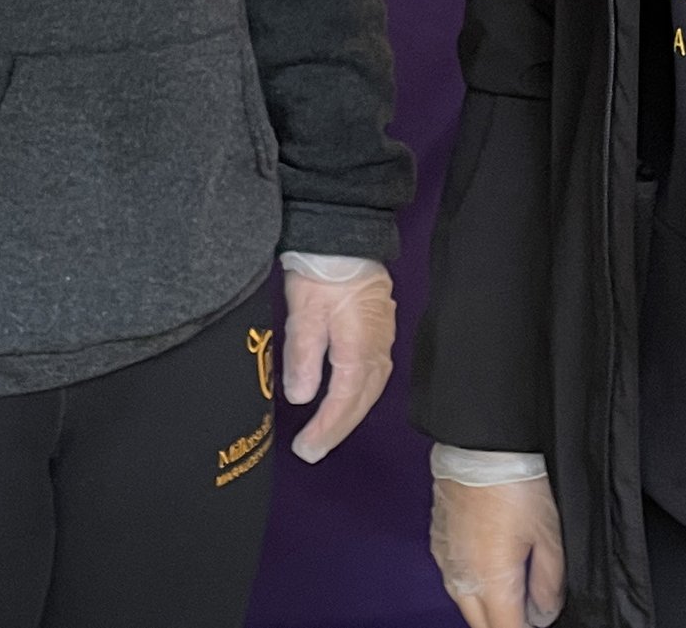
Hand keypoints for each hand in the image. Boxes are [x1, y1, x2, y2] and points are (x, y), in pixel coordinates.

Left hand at [281, 255, 395, 462]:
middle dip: (338, 429)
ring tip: (326, 433)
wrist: (345, 234)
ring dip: (350, 414)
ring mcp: (383, 337)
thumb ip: (303, 358)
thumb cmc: (322, 271)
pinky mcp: (380, 327)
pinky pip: (374, 372)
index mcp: (359, 348)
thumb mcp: (304, 314)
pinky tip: (346, 398)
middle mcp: (378, 347)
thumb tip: (302, 397)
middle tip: (313, 451)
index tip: (306, 449)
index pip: (344, 401)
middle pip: (362, 400)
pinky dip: (359, 394)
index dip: (326, 429)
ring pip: (371, 388)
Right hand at [432, 475, 564, 627]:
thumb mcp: (548, 533)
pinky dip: (471, 583)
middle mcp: (461, 578)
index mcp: (491, 581)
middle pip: (481, 626)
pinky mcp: (437, 542)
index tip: (538, 624)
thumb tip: (544, 614)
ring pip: (465, 605)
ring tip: (512, 592)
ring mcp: (445, 561)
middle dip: (504, 625)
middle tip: (528, 613)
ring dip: (486, 608)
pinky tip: (488, 566)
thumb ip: (548, 582)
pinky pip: (453, 578)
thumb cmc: (515, 482)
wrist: (479, 443)